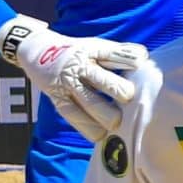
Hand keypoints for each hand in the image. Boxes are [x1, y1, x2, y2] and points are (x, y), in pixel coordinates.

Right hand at [0, 16, 145, 143]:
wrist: (38, 51)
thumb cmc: (80, 52)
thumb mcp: (97, 46)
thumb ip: (120, 53)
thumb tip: (143, 58)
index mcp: (92, 51)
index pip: (111, 54)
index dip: (128, 59)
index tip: (140, 64)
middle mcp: (79, 67)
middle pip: (100, 79)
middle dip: (117, 89)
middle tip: (128, 97)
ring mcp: (67, 84)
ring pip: (86, 101)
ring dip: (103, 113)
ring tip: (116, 123)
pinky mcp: (58, 99)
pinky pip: (72, 115)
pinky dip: (87, 127)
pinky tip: (100, 135)